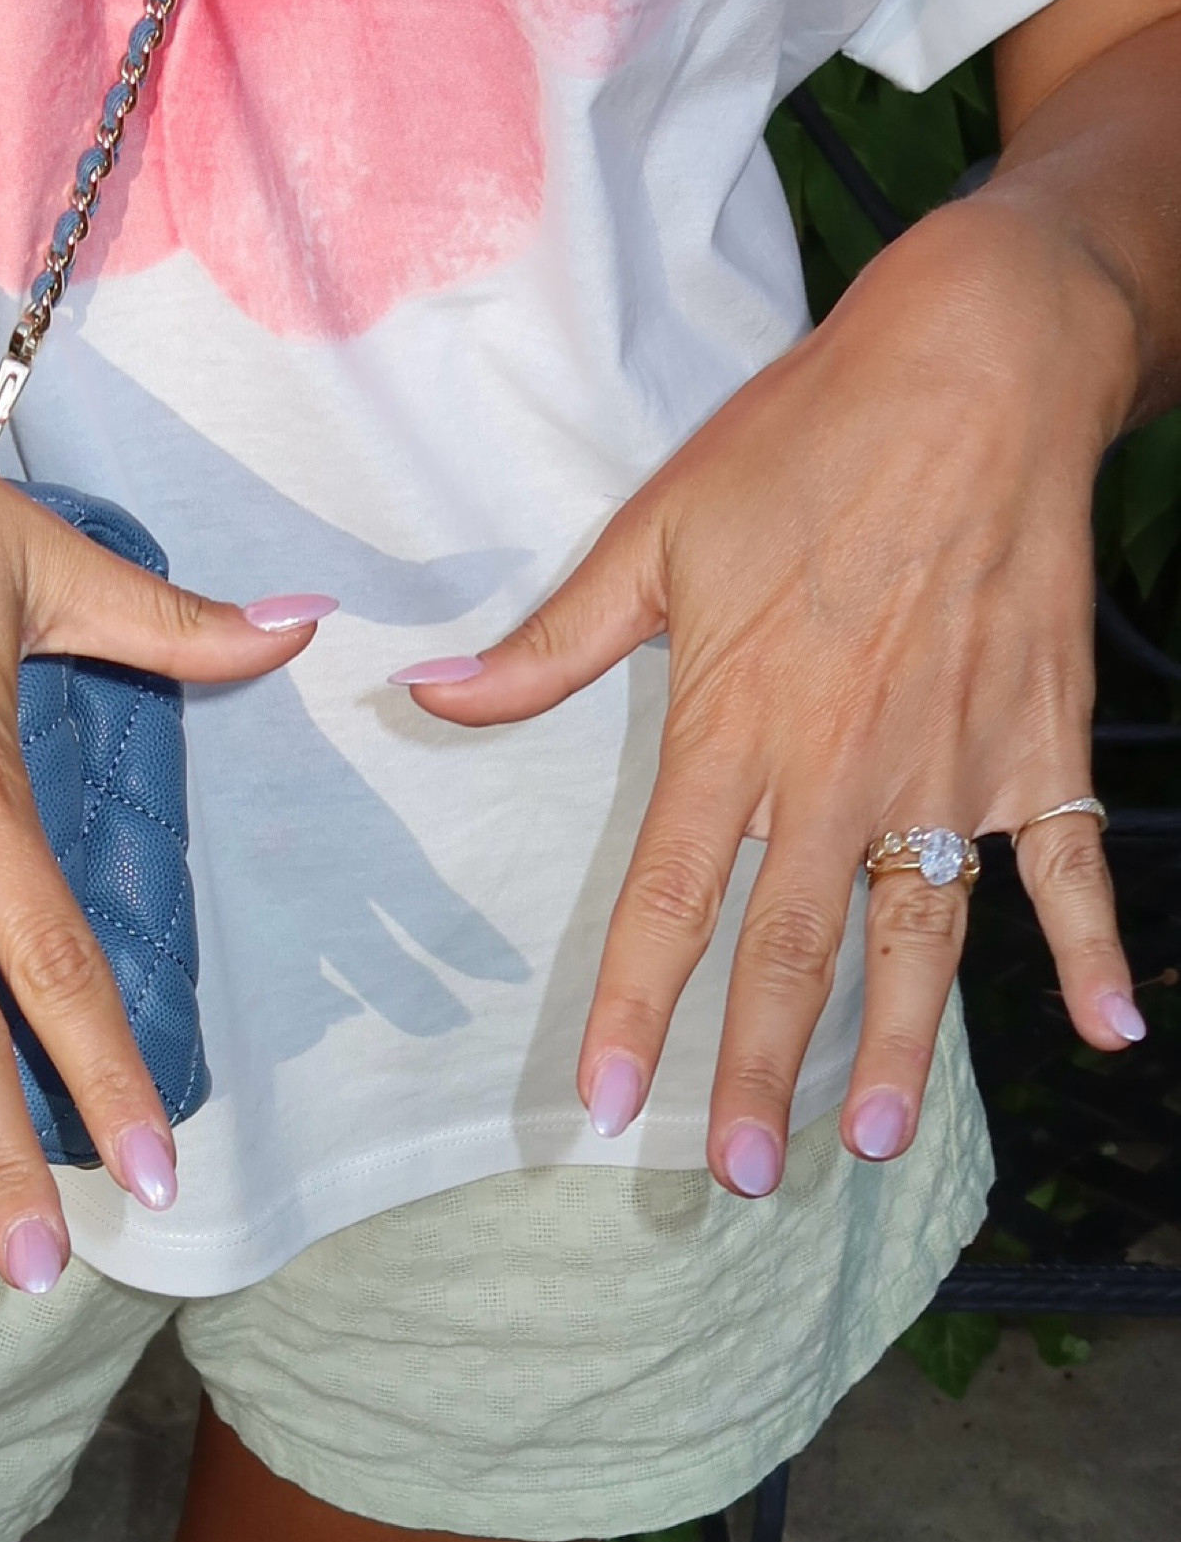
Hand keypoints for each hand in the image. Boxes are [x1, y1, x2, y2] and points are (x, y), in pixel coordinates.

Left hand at [399, 202, 1145, 1194]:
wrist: (977, 366)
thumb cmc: (804, 443)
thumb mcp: (655, 534)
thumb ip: (549, 645)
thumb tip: (431, 697)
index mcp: (736, 729)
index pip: (670, 901)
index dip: (637, 1010)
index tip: (610, 1107)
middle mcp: (842, 770)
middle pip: (793, 949)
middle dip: (762, 1069)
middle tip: (741, 1175)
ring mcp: (952, 765)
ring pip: (921, 935)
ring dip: (898, 1043)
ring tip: (871, 1140)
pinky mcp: (1039, 743)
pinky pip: (1073, 865)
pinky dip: (1094, 948)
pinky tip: (1110, 1031)